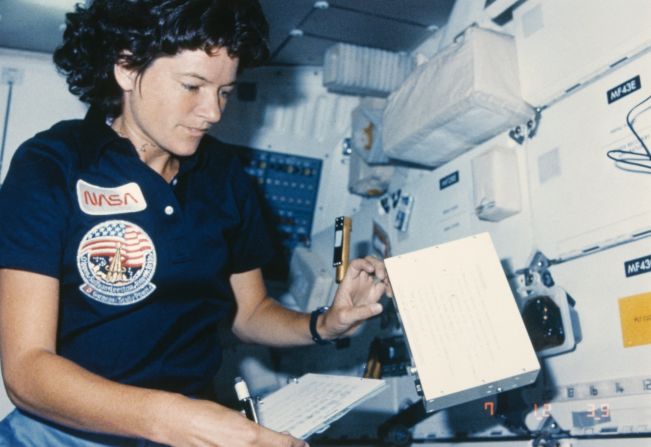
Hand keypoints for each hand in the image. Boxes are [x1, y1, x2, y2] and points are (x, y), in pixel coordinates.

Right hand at [154, 395, 307, 446]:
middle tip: (289, 446)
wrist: (179, 422)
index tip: (300, 445)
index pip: (282, 444)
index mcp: (249, 435)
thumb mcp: (235, 417)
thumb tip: (266, 437)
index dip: (294, 445)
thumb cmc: (202, 414)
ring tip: (269, 445)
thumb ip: (253, 430)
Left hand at [319, 256, 392, 339]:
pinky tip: (390, 294)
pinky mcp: (374, 296)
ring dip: (387, 275)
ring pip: (379, 273)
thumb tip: (378, 307)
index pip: (356, 265)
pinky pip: (384, 286)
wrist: (337, 328)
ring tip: (389, 285)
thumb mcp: (345, 316)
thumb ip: (361, 312)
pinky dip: (389, 287)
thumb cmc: (335, 319)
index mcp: (349, 282)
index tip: (371, 270)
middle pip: (371, 264)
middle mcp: (359, 282)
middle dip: (379, 266)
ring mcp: (367, 287)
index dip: (364, 262)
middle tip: (382, 277)